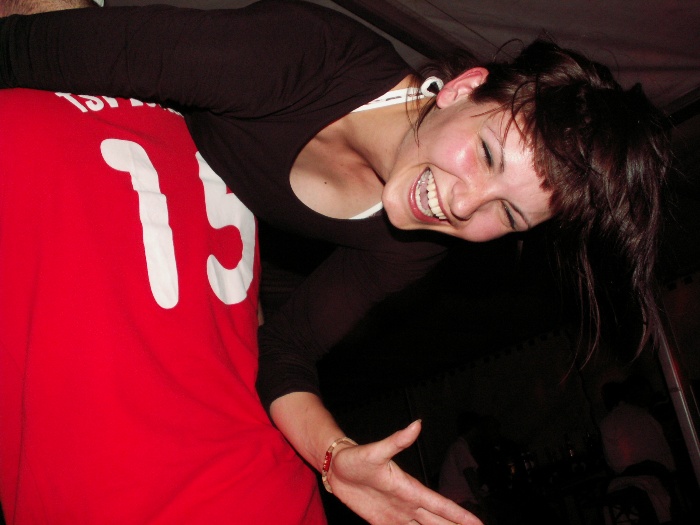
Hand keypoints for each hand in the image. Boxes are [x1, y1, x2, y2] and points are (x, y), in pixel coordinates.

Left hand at [326, 420, 483, 524]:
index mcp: (410, 489)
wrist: (336, 467)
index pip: (441, 506)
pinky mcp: (381, 522)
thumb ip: (397, 441)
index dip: (460, 515)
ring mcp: (396, 515)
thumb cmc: (356, 458)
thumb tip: (416, 425)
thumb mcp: (376, 451)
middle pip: (438, 522)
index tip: (479, 524)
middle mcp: (407, 504)